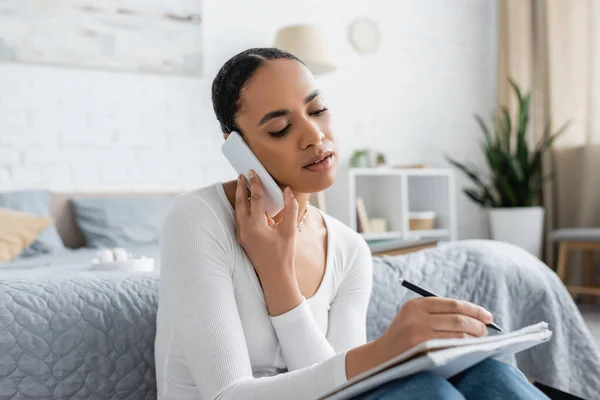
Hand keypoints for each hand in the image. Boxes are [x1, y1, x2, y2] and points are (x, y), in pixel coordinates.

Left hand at [234, 171, 301, 314]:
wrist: (275, 278)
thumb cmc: (284, 255)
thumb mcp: (290, 231)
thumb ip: (290, 209)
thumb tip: (287, 191)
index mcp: (256, 226)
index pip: (254, 199)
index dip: (255, 184)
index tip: (253, 172)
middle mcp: (245, 230)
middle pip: (240, 203)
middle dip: (240, 188)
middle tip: (242, 175)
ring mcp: (242, 236)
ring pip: (237, 212)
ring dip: (239, 198)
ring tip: (242, 187)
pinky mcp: (242, 240)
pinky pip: (239, 220)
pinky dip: (242, 210)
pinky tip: (248, 207)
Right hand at [375, 297, 492, 360]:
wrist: (382, 356)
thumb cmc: (404, 335)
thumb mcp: (414, 316)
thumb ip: (437, 312)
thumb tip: (475, 315)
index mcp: (417, 305)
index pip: (453, 304)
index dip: (474, 310)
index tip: (487, 316)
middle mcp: (417, 317)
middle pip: (458, 319)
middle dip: (478, 325)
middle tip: (486, 330)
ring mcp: (419, 334)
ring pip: (458, 335)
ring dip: (474, 338)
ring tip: (480, 340)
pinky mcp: (422, 350)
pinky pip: (452, 348)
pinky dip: (465, 348)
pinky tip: (469, 349)